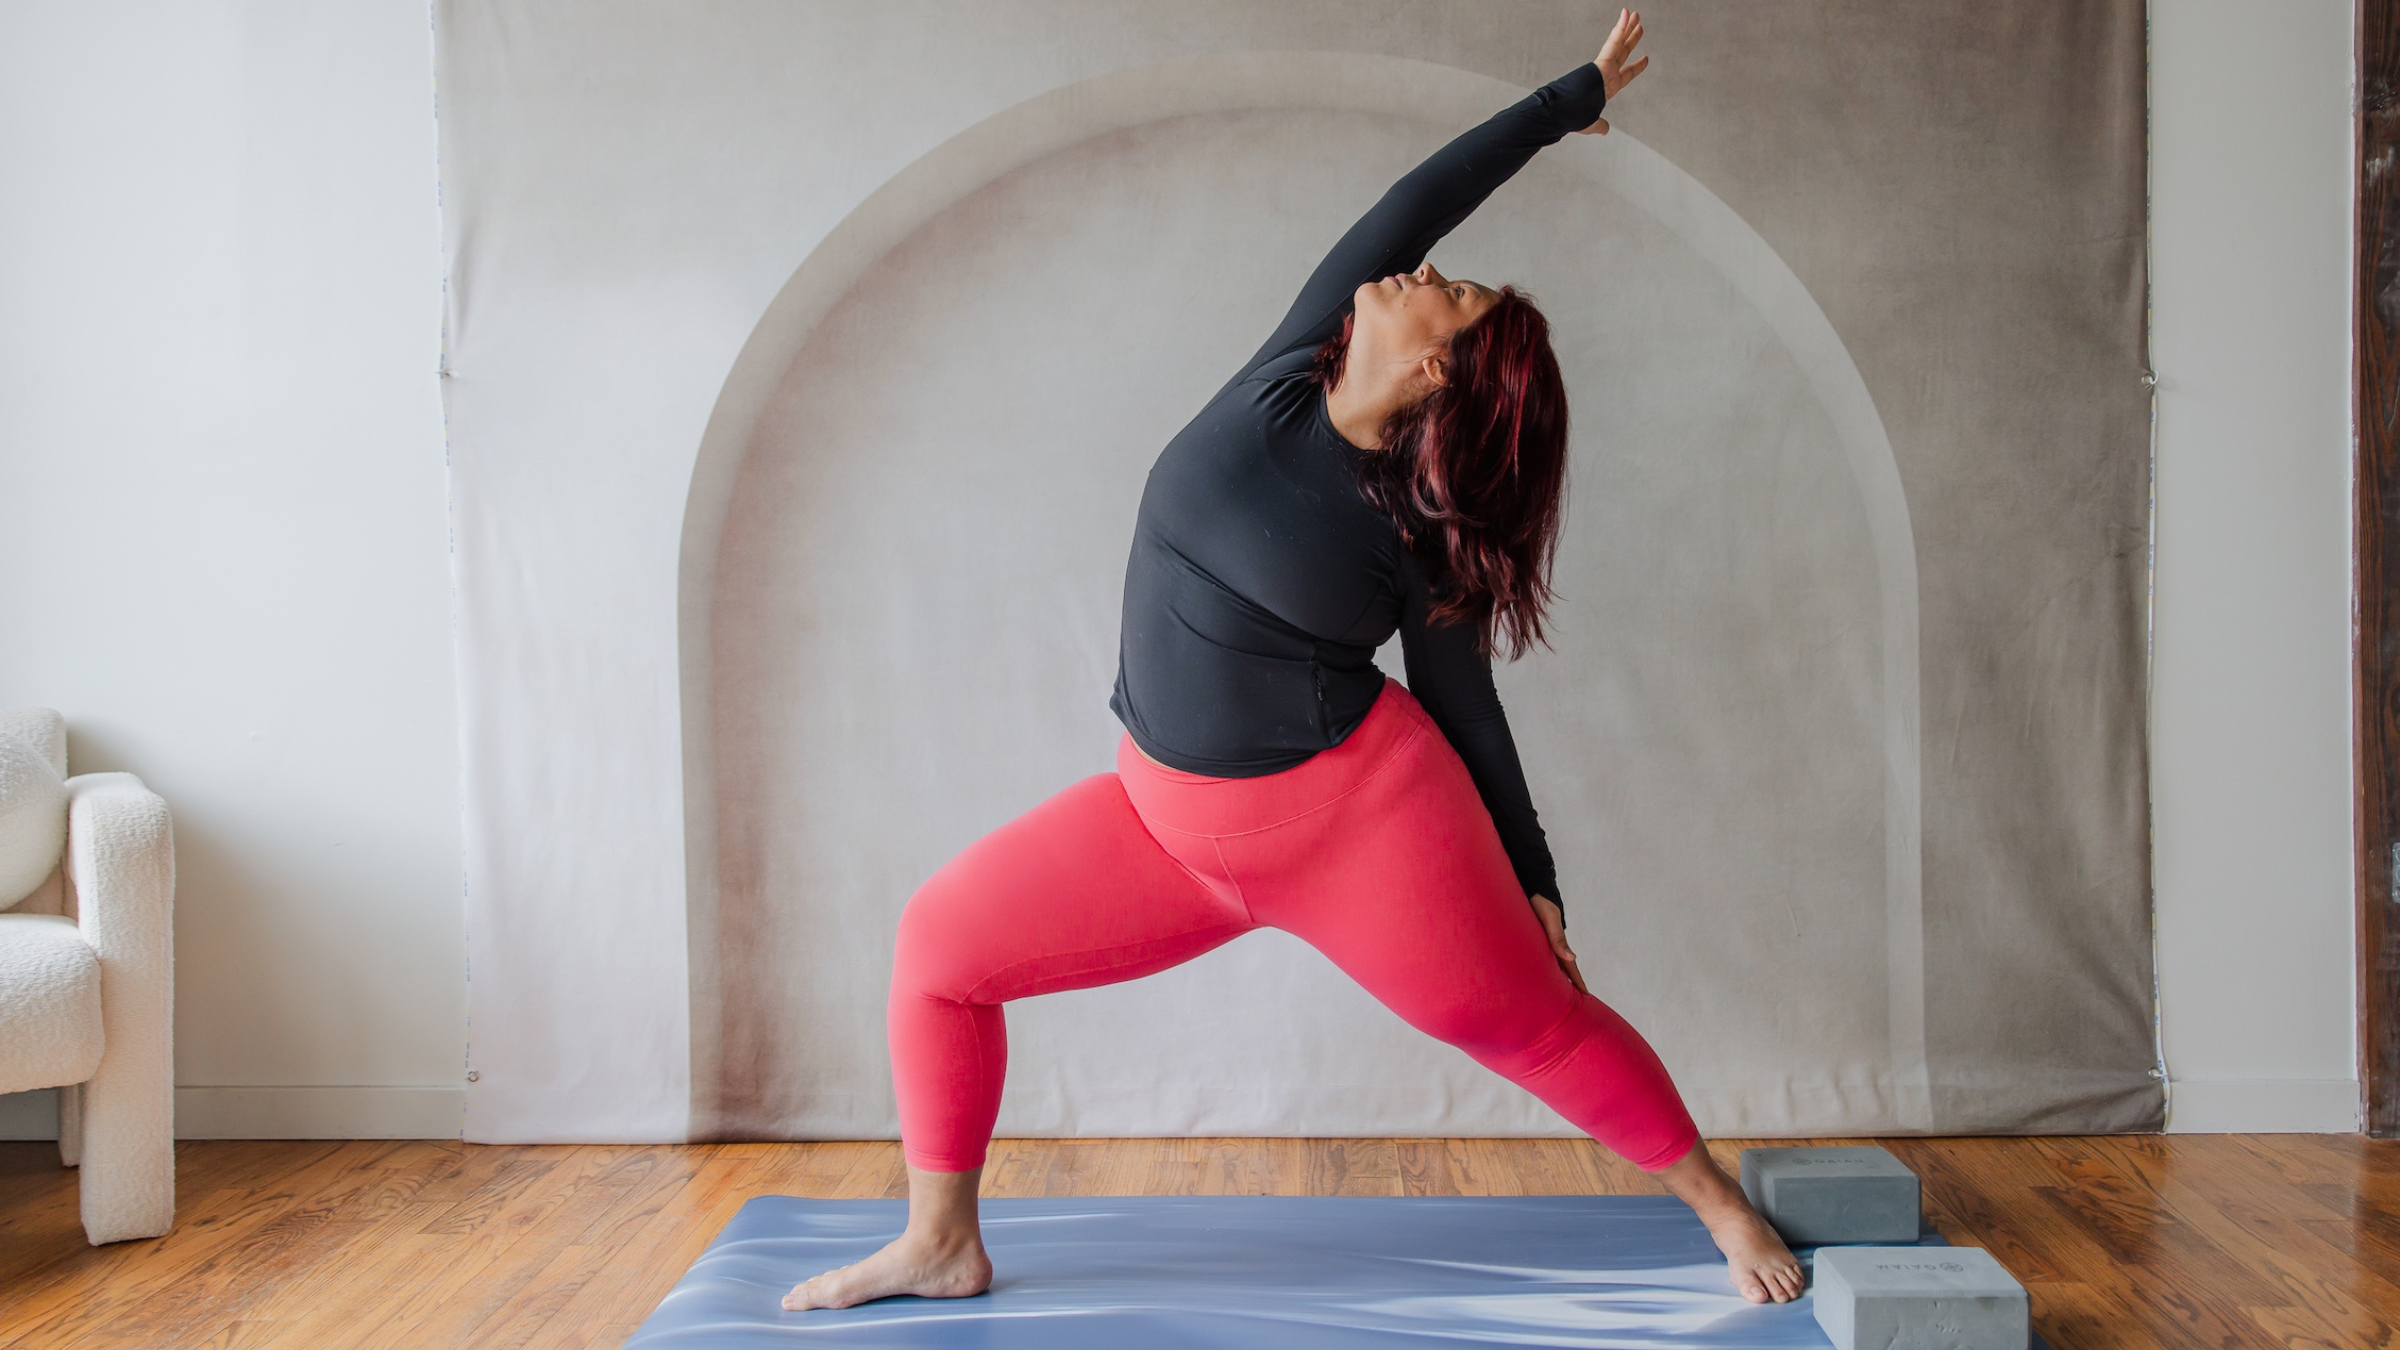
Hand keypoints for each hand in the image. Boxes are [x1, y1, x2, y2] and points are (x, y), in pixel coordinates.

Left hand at [1529, 894, 1586, 993]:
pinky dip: (1543, 966)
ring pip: (1551, 962)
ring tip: (1559, 991)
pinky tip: (1539, 971)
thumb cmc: (1540, 902)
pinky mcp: (1532, 937)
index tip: (1585, 995)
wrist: (1531, 886)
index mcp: (1557, 942)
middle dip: (1569, 982)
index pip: (1569, 966)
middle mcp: (1551, 944)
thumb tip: (1573, 958)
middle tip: (1575, 1000)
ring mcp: (1542, 940)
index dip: (1576, 981)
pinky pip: (1539, 955)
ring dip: (1556, 976)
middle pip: (1562, 967)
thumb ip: (1558, 938)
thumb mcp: (1550, 919)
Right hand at [1578, 9, 1648, 135]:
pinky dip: (1620, 29)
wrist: (1559, 113)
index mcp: (1606, 88)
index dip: (1637, 67)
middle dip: (1632, 39)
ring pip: (1619, 44)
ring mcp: (1603, 68)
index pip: (1626, 74)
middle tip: (1640, 26)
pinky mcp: (1601, 63)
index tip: (1647, 58)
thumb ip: (1599, 125)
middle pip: (1623, 53)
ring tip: (1636, 14)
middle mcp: (1606, 75)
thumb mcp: (1590, 124)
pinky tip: (1626, 16)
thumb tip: (1604, 130)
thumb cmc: (1570, 119)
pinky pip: (1613, 42)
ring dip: (1628, 28)